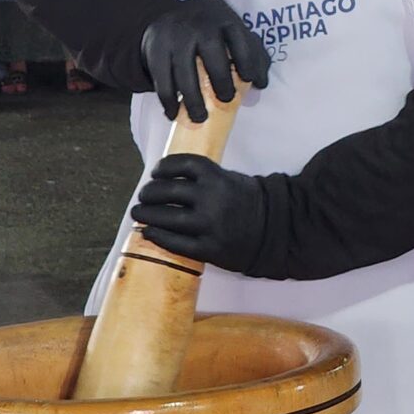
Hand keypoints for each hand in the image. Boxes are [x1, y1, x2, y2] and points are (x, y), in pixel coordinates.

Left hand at [131, 154, 268, 272]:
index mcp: (218, 177)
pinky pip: (175, 243)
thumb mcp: (231, 179)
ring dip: (146, 214)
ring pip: (166, 218)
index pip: (182, 165)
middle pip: (167, 191)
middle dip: (149, 193)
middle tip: (143, 196)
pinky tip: (149, 231)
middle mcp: (212, 199)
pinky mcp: (209, 248)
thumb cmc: (248, 202)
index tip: (155, 173)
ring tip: (138, 213)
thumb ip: (204, 178)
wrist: (274, 230)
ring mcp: (209, 225)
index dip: (163, 167)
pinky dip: (158, 236)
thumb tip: (167, 180)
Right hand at [140, 0, 270, 121]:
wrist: (170, 14)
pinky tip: (174, 114)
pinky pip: (162, 79)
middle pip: (211, 54)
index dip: (246, 60)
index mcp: (224, 21)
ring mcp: (175, 37)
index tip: (248, 80)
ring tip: (200, 118)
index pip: (239, 40)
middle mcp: (199, 26)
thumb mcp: (233, 33)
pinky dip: (168, 100)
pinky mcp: (156, 49)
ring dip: (192, 99)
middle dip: (220, 80)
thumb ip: (253, 55)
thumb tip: (261, 83)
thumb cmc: (212, 32)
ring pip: (183, 71)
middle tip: (226, 101)